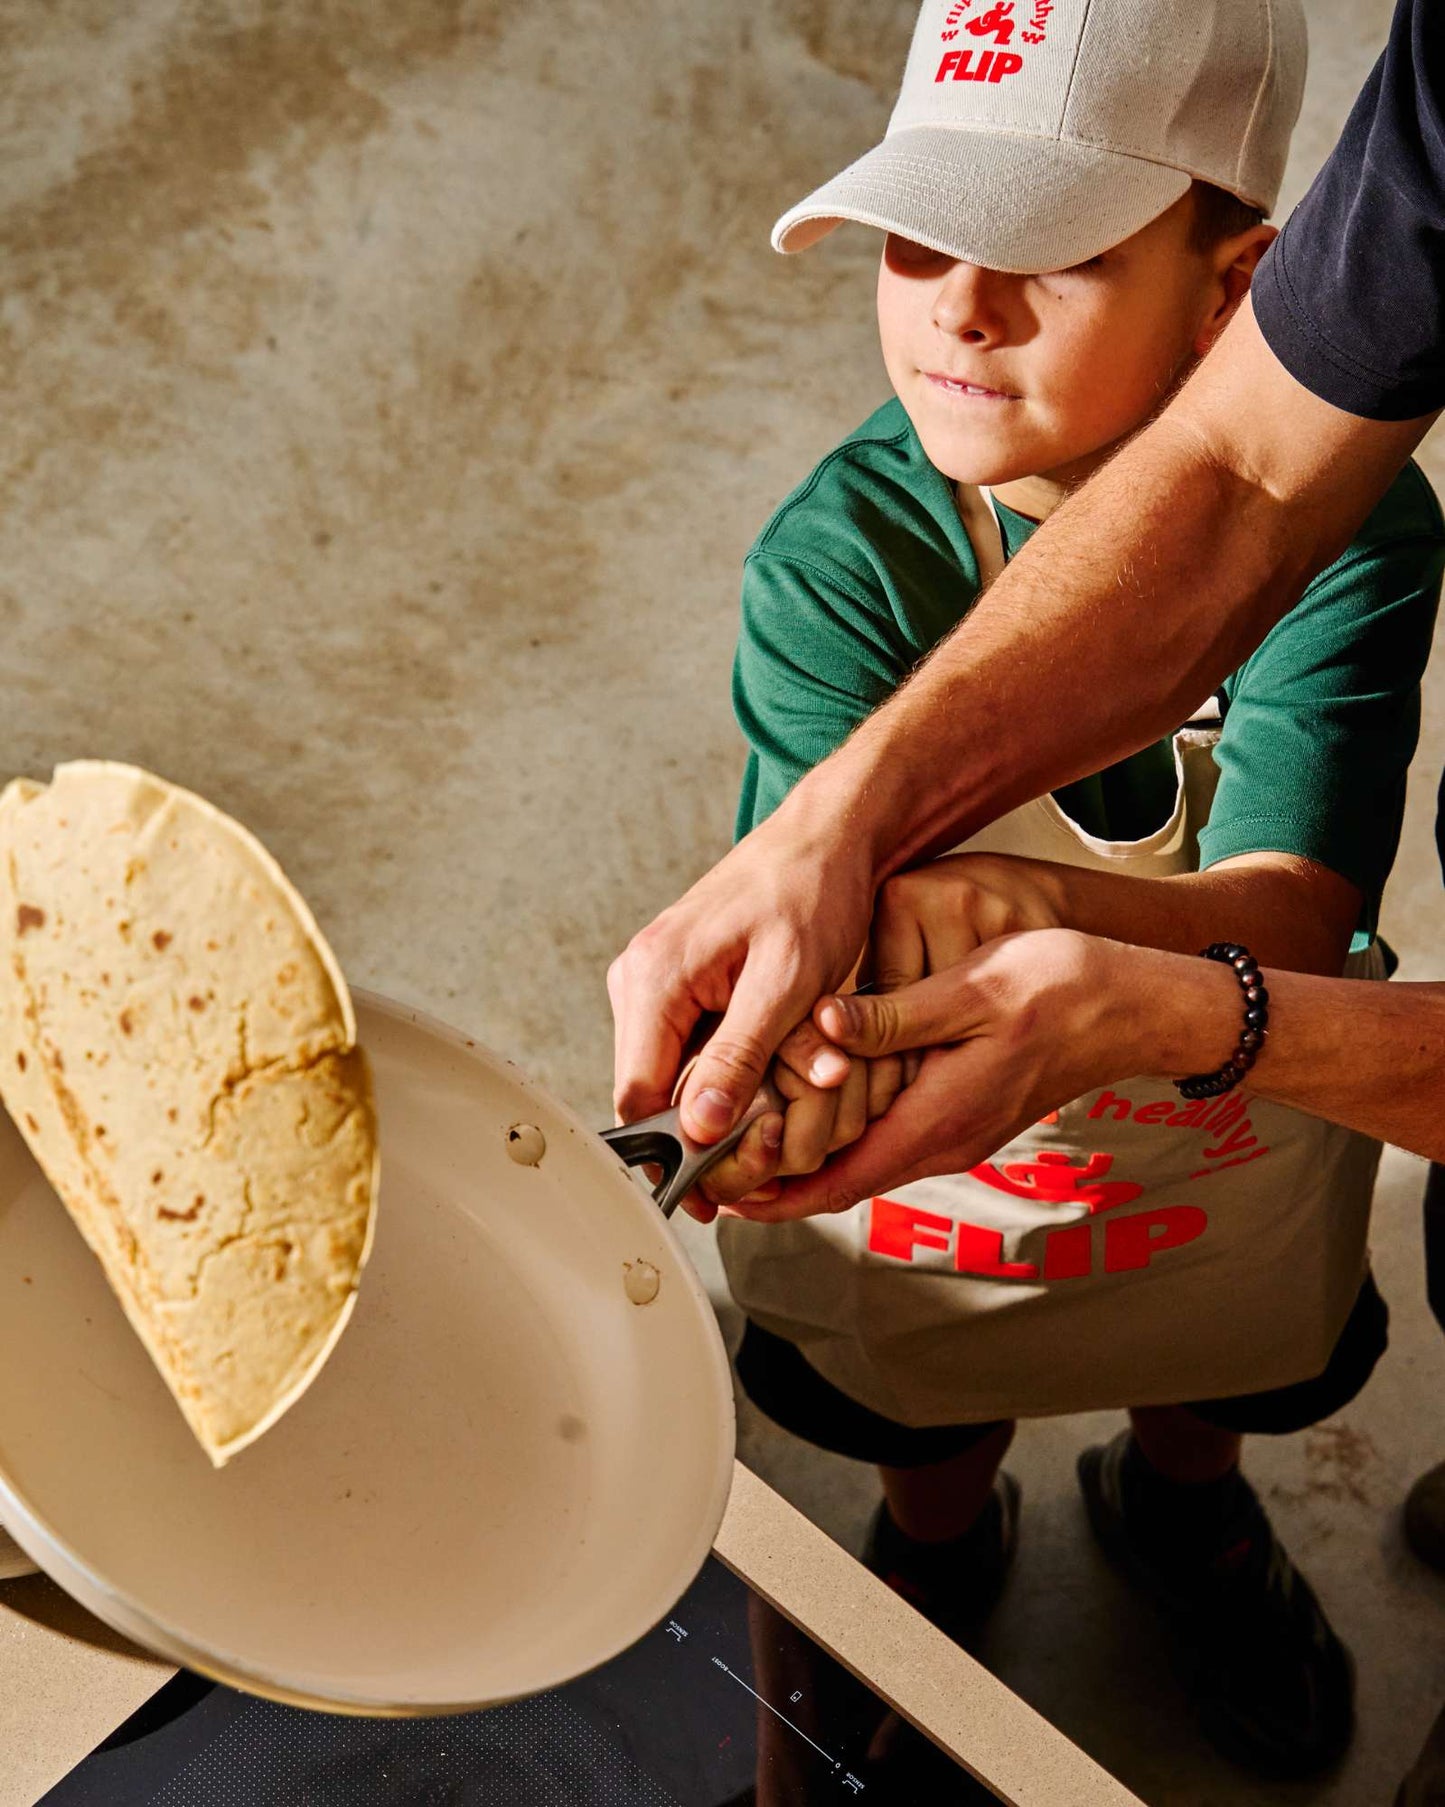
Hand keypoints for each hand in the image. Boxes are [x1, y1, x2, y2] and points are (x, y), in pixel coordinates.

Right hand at [609, 794, 875, 1144]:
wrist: (829, 838)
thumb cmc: (812, 894)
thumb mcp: (788, 984)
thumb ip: (739, 1057)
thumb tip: (699, 1130)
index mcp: (652, 979)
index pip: (639, 1099)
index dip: (679, 1151)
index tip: (725, 1185)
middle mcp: (639, 981)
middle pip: (654, 1092)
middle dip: (714, 1123)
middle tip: (776, 1140)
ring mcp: (657, 982)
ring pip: (677, 1073)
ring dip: (731, 1094)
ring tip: (790, 1091)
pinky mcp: (682, 984)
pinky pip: (694, 1047)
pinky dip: (737, 1065)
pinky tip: (779, 1061)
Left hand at [670, 851, 1064, 1218]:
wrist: (1132, 1006)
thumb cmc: (1064, 991)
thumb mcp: (974, 989)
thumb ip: (896, 1015)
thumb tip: (825, 1026)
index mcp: (934, 1120)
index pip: (833, 1182)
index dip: (769, 1192)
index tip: (715, 1187)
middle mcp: (939, 1140)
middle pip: (836, 1181)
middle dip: (772, 1175)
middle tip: (710, 1154)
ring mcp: (951, 1130)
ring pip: (859, 1158)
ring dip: (804, 1151)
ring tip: (742, 1125)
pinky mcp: (959, 1112)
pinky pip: (886, 1133)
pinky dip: (841, 1126)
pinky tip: (812, 1094)